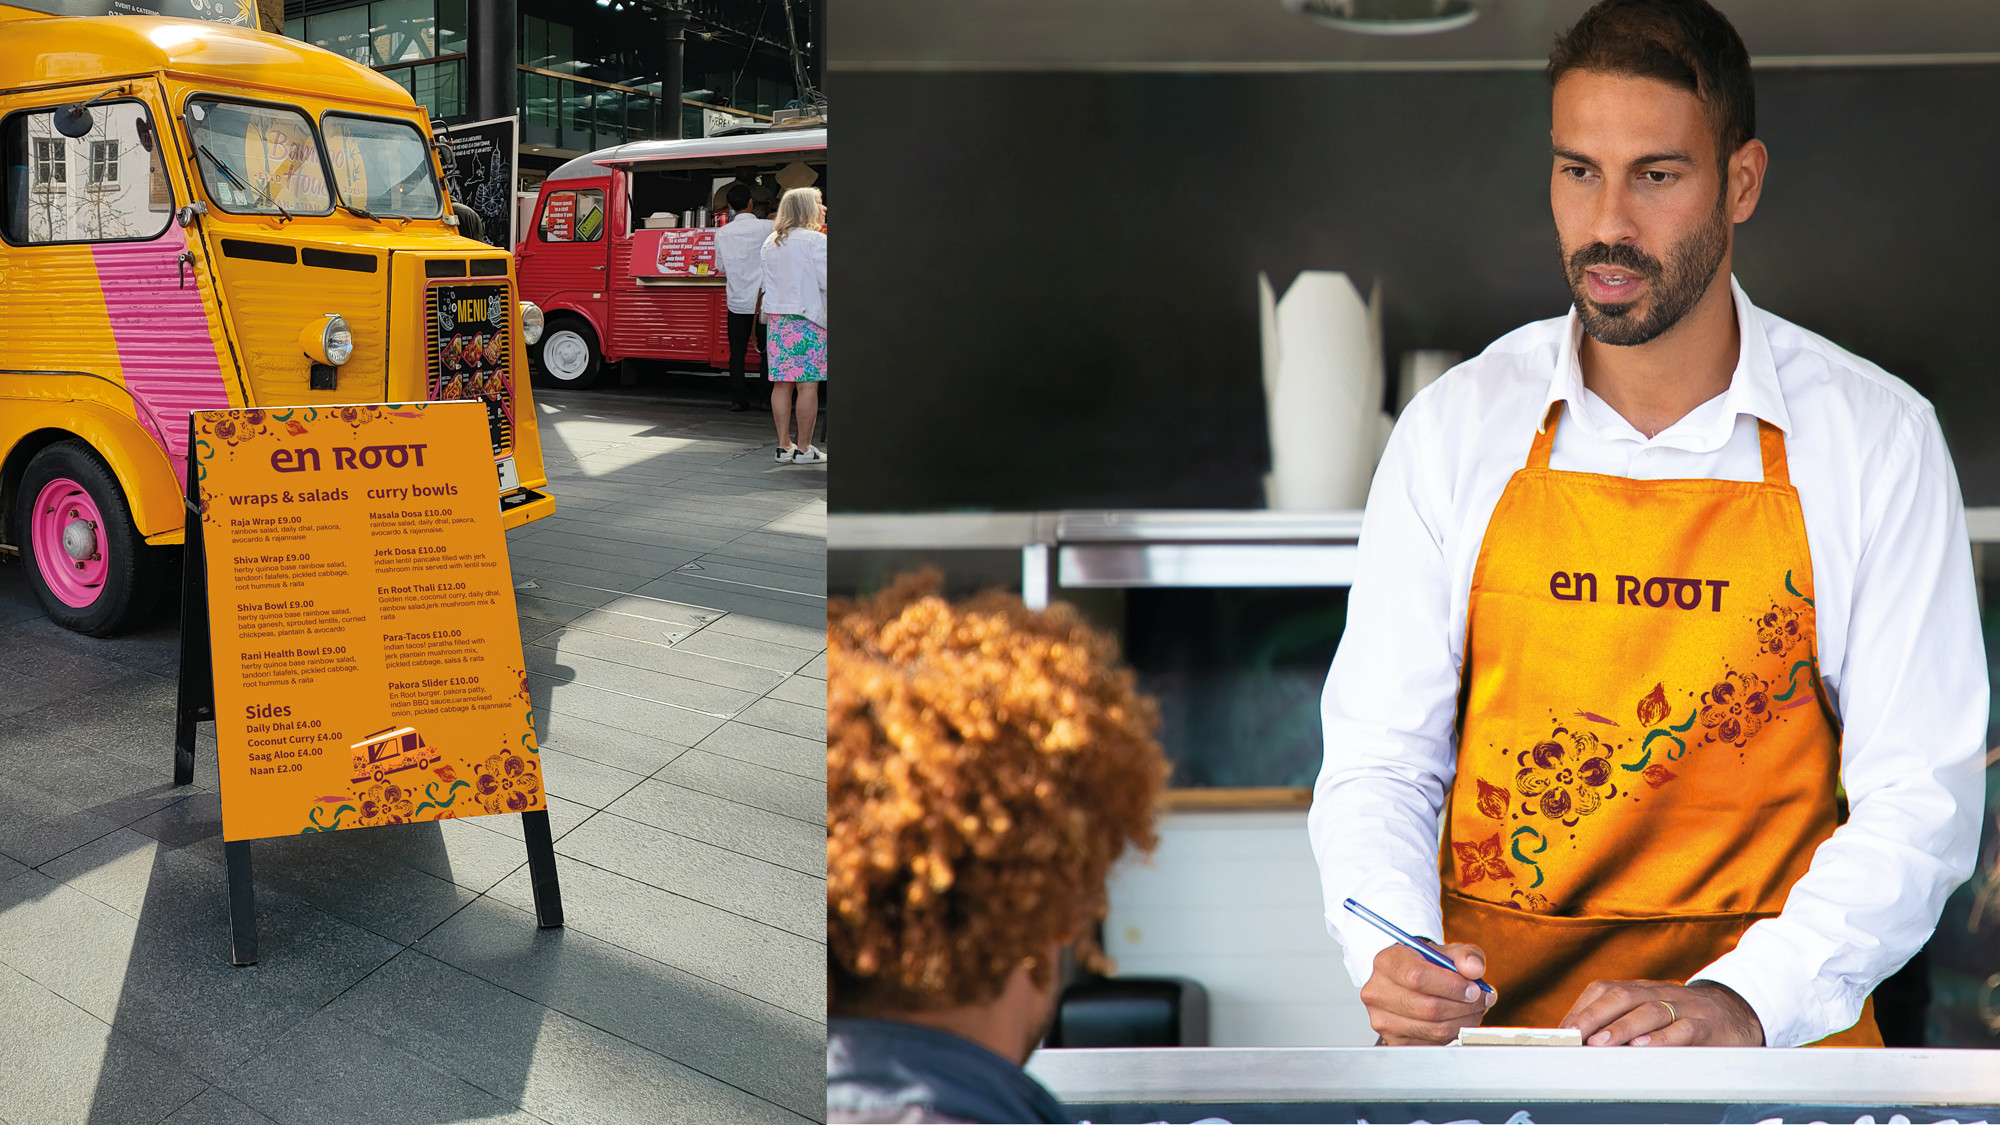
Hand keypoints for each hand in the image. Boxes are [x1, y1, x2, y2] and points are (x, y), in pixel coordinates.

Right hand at [1359, 942, 1496, 1044]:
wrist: (1407, 982)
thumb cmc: (1426, 966)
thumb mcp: (1446, 952)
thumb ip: (1465, 955)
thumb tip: (1474, 969)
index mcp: (1386, 962)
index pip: (1417, 977)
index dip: (1451, 985)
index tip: (1473, 988)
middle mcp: (1377, 991)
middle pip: (1428, 1007)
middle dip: (1463, 1006)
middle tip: (1480, 1000)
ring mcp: (1382, 1019)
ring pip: (1433, 1028)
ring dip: (1462, 1021)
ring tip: (1473, 1010)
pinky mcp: (1393, 1040)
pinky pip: (1432, 1043)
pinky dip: (1452, 1034)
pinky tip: (1457, 1021)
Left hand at [1561, 979, 1763, 1045]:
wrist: (1736, 1013)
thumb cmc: (1681, 1017)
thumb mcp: (1649, 1013)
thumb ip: (1617, 1022)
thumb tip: (1577, 1042)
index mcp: (1640, 990)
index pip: (1604, 991)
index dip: (1581, 1010)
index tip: (1561, 1032)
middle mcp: (1659, 993)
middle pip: (1622, 997)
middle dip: (1594, 1016)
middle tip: (1575, 1037)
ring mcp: (1684, 1008)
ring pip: (1650, 1011)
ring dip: (1622, 1027)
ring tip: (1601, 1043)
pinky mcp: (1707, 1026)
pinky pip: (1684, 1029)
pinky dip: (1663, 1038)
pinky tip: (1644, 1048)